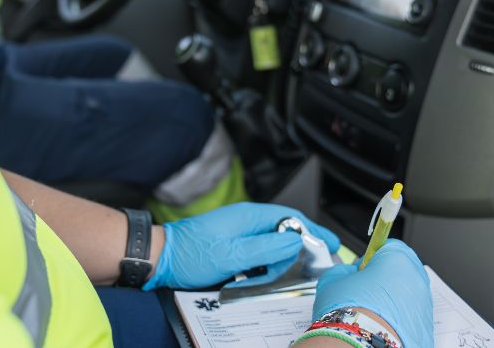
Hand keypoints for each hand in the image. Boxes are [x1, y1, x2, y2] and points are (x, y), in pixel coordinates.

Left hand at [143, 203, 339, 290]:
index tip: (332, 243)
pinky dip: (264, 265)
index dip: (315, 229)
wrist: (161, 258)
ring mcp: (238, 233)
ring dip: (279, 260)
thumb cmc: (191, 254)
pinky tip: (262, 278)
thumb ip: (267, 248)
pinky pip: (257, 253)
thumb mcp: (233, 254)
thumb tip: (294, 241)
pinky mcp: (231, 246)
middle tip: (312, 266)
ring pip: (271, 244)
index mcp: (250, 216)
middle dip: (299, 249)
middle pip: (284, 231)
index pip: (292, 217)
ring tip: (283, 276)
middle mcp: (246, 221)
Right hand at [312, 240, 433, 347]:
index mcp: (397, 259)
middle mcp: (416, 279)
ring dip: (392, 300)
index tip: (361, 269)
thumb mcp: (333, 279)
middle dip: (384, 279)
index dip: (372, 257)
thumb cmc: (347, 311)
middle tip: (364, 291)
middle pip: (401, 272)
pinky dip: (398, 320)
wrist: (358, 344)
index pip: (388, 247)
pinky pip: (411, 318)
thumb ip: (344, 269)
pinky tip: (381, 326)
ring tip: (371, 313)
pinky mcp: (426, 328)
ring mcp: (424, 305)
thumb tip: (349, 272)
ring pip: (407, 296)